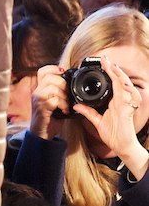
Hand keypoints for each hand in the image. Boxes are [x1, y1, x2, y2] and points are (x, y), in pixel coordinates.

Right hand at [30, 64, 69, 136]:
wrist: (41, 134)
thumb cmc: (50, 118)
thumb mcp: (55, 102)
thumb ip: (60, 92)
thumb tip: (73, 85)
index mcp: (40, 89)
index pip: (43, 71)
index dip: (53, 68)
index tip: (63, 73)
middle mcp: (37, 92)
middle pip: (49, 77)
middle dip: (62, 83)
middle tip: (67, 93)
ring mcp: (38, 100)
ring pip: (52, 88)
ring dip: (63, 95)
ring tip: (66, 103)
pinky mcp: (41, 109)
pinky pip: (54, 101)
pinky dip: (63, 105)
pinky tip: (65, 110)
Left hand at [73, 56, 146, 174]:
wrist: (122, 146)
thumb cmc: (114, 134)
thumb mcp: (97, 121)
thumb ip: (88, 112)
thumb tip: (76, 106)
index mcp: (116, 102)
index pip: (113, 83)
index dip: (109, 72)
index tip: (102, 63)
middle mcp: (123, 101)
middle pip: (120, 81)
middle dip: (114, 69)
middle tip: (106, 59)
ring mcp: (126, 105)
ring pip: (126, 86)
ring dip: (120, 75)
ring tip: (113, 66)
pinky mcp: (128, 111)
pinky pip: (129, 97)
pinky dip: (126, 89)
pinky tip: (121, 82)